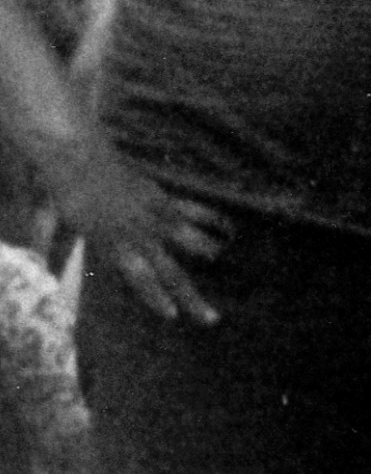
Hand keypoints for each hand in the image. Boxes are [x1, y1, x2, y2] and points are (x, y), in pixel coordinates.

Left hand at [60, 148, 224, 326]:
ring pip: (188, 241)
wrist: (77, 156)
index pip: (141, 279)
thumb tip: (39, 266)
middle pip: (170, 272)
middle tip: (210, 317)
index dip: (157, 298)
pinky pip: (192, 211)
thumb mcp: (55, 224)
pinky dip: (210, 220)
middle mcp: (139, 235)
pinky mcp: (161, 197)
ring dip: (206, 252)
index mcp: (113, 244)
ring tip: (221, 264)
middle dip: (190, 297)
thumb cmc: (64, 190)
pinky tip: (228, 229)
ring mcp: (153, 215)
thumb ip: (50, 244)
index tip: (173, 315)